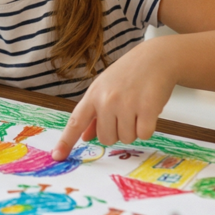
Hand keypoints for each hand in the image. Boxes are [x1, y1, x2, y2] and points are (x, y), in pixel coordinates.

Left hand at [52, 53, 178, 159]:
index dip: (66, 141)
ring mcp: (127, 104)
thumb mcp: (105, 88)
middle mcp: (107, 100)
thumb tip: (84, 136)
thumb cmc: (128, 73)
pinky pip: (144, 134)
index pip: (76, 122)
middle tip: (125, 113)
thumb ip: (94, 113)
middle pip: (106, 139)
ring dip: (133, 129)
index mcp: (93, 95)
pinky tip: (148, 110)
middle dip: (116, 132)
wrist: (156, 57)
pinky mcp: (147, 108)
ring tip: (137, 108)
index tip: (57, 156)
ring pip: (126, 138)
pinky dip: (147, 127)